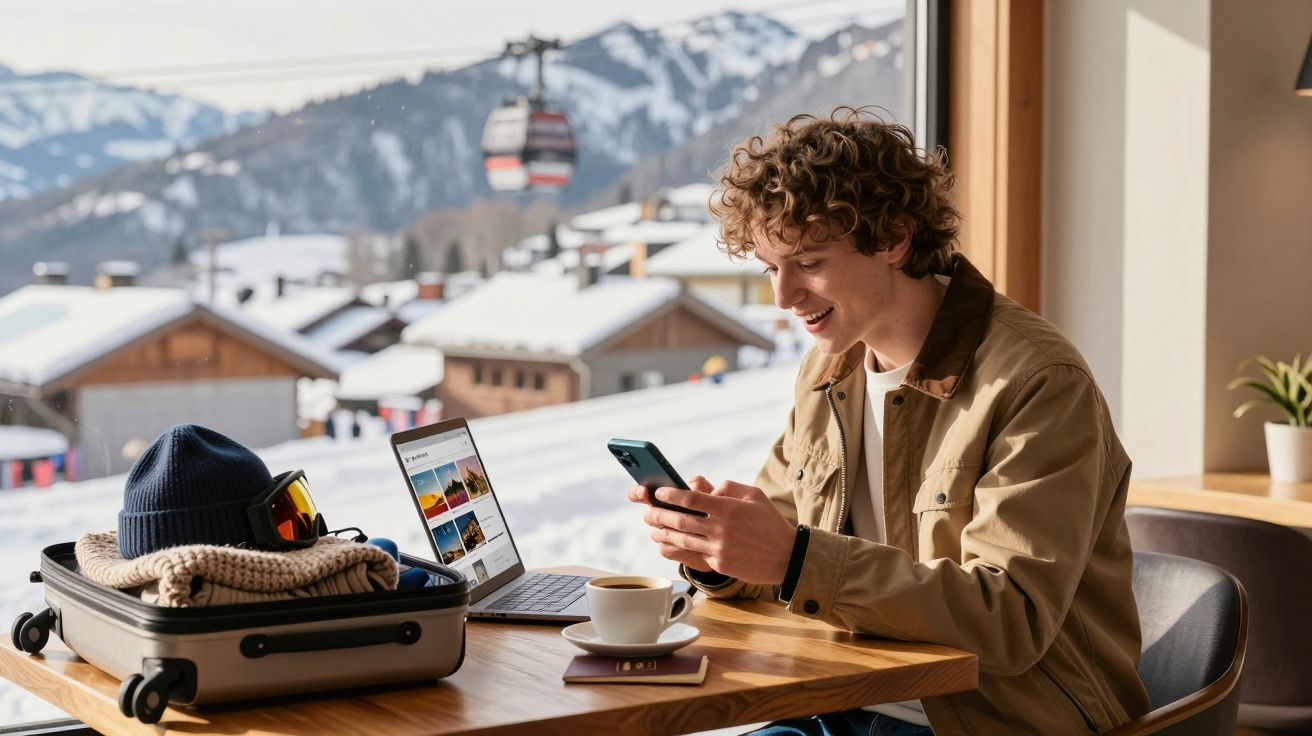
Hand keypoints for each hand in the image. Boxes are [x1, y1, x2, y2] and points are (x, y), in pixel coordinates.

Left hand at [635, 476, 795, 584]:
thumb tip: (708, 490)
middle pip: (681, 520)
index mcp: (728, 508)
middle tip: (648, 511)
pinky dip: (682, 549)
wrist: (786, 556)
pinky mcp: (720, 564)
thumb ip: (729, 487)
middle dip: (660, 515)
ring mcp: (720, 548)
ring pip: (683, 540)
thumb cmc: (770, 522)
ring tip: (653, 529)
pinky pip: (696, 554)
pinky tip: (671, 544)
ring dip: (664, 533)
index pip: (691, 499)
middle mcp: (721, 528)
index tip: (660, 493)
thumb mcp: (755, 495)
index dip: (671, 495)